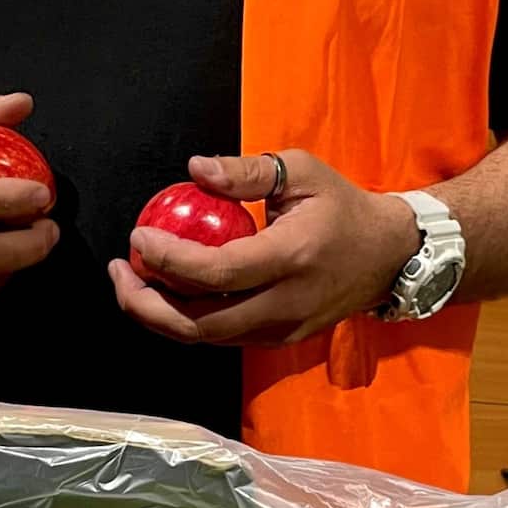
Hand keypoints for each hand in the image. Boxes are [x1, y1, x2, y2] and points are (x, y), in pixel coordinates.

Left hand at [110, 151, 419, 346]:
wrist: (388, 255)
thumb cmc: (342, 207)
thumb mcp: (302, 171)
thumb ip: (247, 172)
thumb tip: (195, 169)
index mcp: (292, 258)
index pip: (218, 273)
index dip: (170, 260)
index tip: (139, 236)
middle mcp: (286, 303)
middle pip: (202, 324)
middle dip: (148, 304)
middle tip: (119, 271)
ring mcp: (283, 329)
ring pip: (208, 338)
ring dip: (161, 316)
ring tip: (132, 282)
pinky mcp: (279, 338)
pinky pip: (223, 336)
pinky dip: (187, 320)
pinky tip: (167, 292)